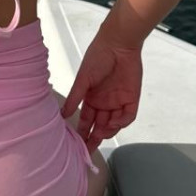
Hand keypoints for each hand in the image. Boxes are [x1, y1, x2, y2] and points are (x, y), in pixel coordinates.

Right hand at [60, 32, 142, 153]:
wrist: (118, 44)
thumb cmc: (98, 57)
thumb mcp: (83, 79)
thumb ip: (75, 98)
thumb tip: (63, 114)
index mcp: (91, 98)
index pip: (86, 121)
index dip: (82, 132)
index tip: (77, 145)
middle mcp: (104, 102)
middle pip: (99, 126)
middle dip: (94, 139)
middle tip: (88, 150)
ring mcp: (118, 101)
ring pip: (113, 124)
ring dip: (108, 131)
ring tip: (100, 135)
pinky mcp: (132, 98)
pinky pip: (127, 116)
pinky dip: (121, 122)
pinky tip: (114, 123)